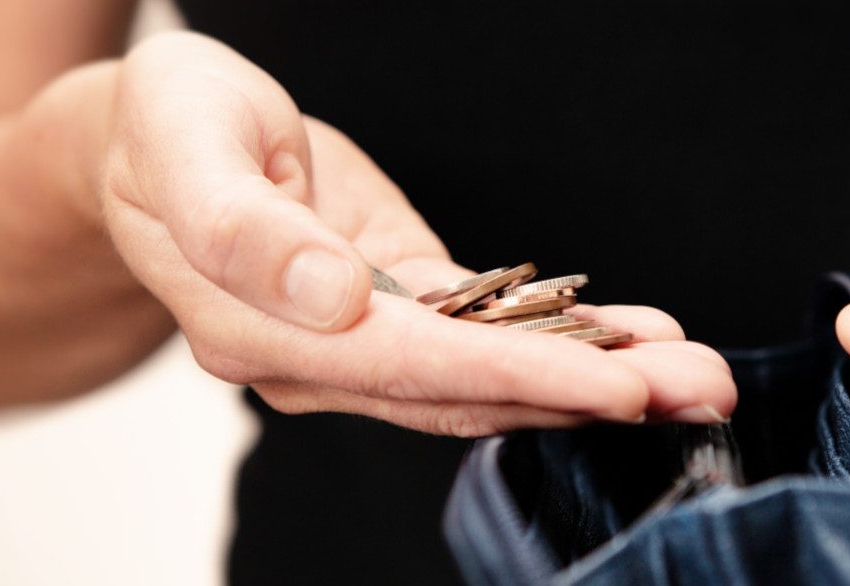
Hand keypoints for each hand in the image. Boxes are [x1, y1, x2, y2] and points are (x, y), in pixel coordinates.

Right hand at [101, 32, 735, 434]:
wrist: (151, 145)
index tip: (613, 385)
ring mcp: (358, 341)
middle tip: (699, 386)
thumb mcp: (183, 145)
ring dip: (592, 376)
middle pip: (465, 389)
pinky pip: (481, 334)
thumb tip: (333, 300)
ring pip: (485, 373)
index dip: (515, 377)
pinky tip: (628, 334)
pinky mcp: (392, 308)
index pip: (408, 366)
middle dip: (587, 394)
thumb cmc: (162, 133)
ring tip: (690, 368)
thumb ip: (242, 229)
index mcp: (260, 328)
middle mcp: (316, 357)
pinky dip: (557, 337)